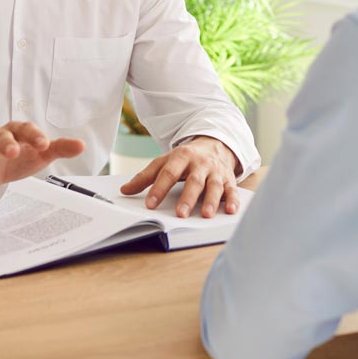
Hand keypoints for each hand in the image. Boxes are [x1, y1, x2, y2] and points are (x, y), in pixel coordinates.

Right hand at [0, 121, 84, 199]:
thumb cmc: (19, 159)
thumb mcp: (40, 155)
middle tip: (14, 152)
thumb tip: (82, 146)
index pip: (26, 129)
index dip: (34, 135)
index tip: (45, 145)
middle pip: (1, 135)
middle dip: (6, 142)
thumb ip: (59, 149)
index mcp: (17, 132)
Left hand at [120, 137, 239, 218]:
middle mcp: (200, 164)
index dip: (159, 189)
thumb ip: (146, 176)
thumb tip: (124, 190)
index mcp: (181, 157)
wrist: (214, 144)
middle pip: (193, 181)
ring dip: (211, 200)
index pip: (168, 173)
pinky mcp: (229, 179)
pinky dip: (232, 200)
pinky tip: (230, 210)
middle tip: (180, 214)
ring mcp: (215, 172)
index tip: (150, 204)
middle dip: (187, 198)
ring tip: (205, 214)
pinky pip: (232, 190)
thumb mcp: (165, 162)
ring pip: (214, 186)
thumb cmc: (186, 158)